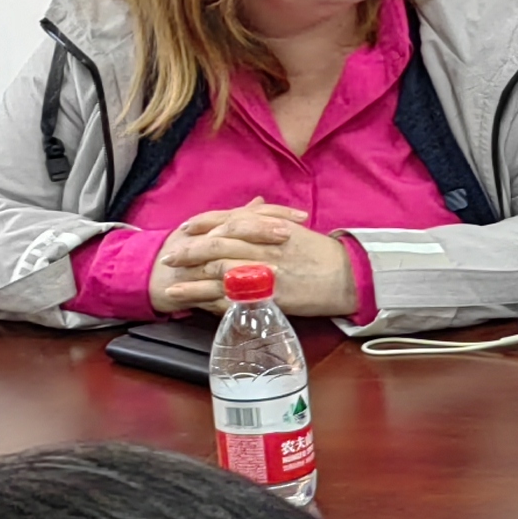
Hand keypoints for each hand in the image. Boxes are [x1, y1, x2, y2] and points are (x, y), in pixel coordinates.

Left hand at [156, 201, 362, 317]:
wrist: (347, 277)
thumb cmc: (321, 253)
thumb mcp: (292, 228)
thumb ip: (264, 219)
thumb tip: (242, 212)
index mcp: (269, 226)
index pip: (227, 220)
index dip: (202, 224)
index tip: (184, 230)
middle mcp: (264, 246)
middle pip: (216, 245)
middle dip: (189, 252)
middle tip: (169, 259)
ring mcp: (265, 272)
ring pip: (218, 272)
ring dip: (191, 281)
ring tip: (171, 289)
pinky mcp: (268, 297)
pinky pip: (234, 299)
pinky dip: (212, 302)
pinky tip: (197, 306)